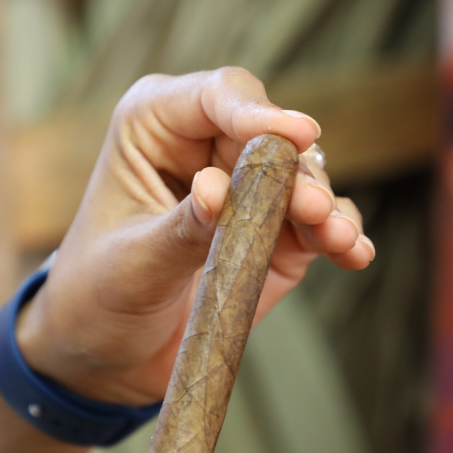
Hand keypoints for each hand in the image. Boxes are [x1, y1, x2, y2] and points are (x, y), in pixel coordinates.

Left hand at [16, 67, 372, 405]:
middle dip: (300, 173)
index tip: (298, 134)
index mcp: (155, 126)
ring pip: (305, 179)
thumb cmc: (98, 294)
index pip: (218, 96)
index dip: (259, 112)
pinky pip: (319, 225)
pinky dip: (340, 237)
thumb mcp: (132, 265)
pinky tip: (354, 255)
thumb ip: (179, 229)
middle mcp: (209, 146)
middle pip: (274, 137)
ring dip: (326, 207)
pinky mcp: (277, 234)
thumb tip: (217, 188)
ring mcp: (249, 190)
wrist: (107, 356)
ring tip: (337, 239)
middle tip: (314, 210)